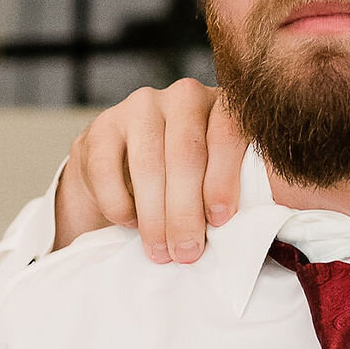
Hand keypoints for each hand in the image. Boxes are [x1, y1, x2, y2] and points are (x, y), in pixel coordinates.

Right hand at [52, 79, 249, 262]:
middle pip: (187, 154)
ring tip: (161, 251)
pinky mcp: (102, 125)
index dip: (224, 178)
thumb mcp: (216, 179)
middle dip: (186, 210)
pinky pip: (108, 169)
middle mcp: (184, 96)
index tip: (220, 221)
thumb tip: (247, 233)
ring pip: (149, 163)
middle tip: (188, 252)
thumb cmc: (186, 183)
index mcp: (224, 105)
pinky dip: (120, 203)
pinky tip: (130, 224)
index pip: (228, 133)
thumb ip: (235, 191)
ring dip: (155, 215)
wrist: (125, 172)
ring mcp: (141, 106)